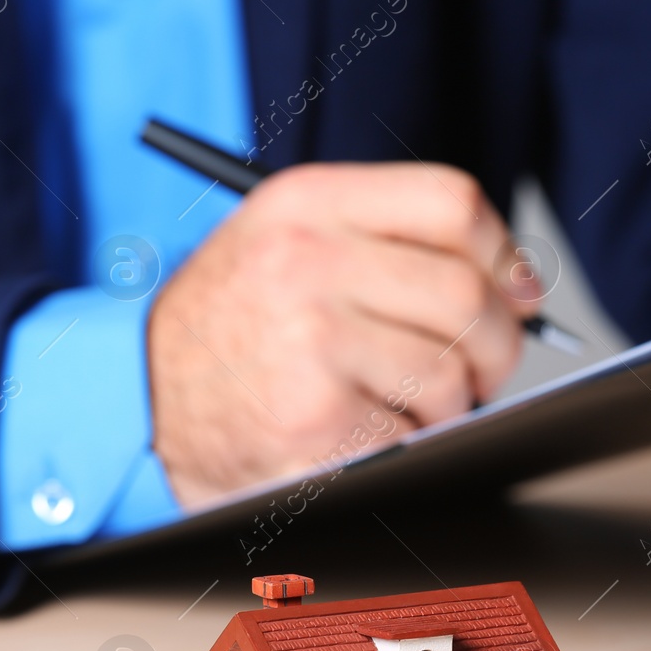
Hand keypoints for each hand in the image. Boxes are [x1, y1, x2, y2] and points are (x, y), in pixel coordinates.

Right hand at [147, 163, 536, 504]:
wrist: (137, 401)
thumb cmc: (222, 330)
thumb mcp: (282, 242)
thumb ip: (384, 240)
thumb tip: (513, 282)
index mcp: (307, 205)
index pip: (452, 203)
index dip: (501, 253)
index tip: (513, 291)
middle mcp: (307, 262)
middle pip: (466, 295)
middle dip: (496, 349)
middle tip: (482, 373)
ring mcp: (310, 341)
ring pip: (450, 375)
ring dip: (446, 408)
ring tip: (403, 408)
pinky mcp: (314, 417)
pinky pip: (412, 434)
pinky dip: (404, 447)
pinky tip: (362, 437)